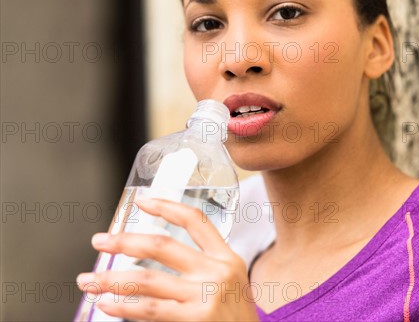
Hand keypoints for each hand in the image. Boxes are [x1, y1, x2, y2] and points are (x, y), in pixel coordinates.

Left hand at [76, 197, 259, 320]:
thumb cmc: (236, 318)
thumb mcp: (231, 283)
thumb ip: (203, 267)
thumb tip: (152, 257)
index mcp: (227, 258)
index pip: (195, 221)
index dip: (167, 206)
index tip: (142, 201)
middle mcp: (217, 272)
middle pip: (163, 246)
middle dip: (125, 242)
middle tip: (100, 241)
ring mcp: (206, 296)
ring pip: (148, 280)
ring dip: (112, 279)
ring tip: (89, 280)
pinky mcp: (196, 319)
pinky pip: (151, 310)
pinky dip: (124, 306)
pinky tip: (106, 303)